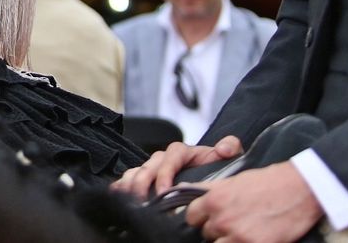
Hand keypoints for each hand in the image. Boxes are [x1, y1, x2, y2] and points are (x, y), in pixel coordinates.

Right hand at [112, 135, 242, 198]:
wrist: (208, 174)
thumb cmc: (215, 166)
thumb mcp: (227, 155)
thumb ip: (229, 147)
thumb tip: (224, 149)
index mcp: (181, 151)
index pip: (169, 158)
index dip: (165, 174)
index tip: (164, 191)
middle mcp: (163, 158)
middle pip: (148, 166)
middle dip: (143, 183)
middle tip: (144, 201)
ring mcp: (152, 168)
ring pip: (136, 172)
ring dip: (131, 185)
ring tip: (130, 201)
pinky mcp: (145, 178)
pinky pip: (128, 179)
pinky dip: (121, 186)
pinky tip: (118, 196)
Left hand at [185, 162, 322, 241]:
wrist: (299, 189)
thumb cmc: (268, 182)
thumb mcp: (233, 180)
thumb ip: (208, 189)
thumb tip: (182, 190)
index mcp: (214, 200)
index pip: (191, 217)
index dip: (202, 217)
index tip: (211, 216)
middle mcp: (222, 219)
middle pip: (206, 233)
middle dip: (216, 229)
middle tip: (234, 222)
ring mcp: (238, 236)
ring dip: (228, 240)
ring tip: (244, 230)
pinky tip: (253, 237)